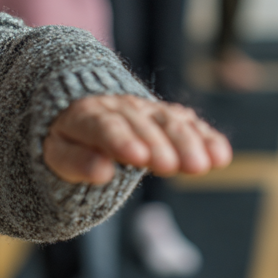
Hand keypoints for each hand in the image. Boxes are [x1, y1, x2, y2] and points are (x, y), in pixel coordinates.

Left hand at [43, 95, 231, 185]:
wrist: (82, 107)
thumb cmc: (68, 139)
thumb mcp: (58, 154)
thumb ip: (76, 162)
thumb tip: (101, 171)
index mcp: (85, 114)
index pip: (102, 125)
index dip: (120, 139)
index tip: (138, 157)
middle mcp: (118, 106)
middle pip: (140, 124)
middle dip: (157, 143)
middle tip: (173, 167)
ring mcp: (145, 109)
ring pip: (168, 121)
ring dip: (187, 141)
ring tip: (201, 165)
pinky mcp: (166, 116)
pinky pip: (188, 123)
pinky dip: (205, 137)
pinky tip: (220, 155)